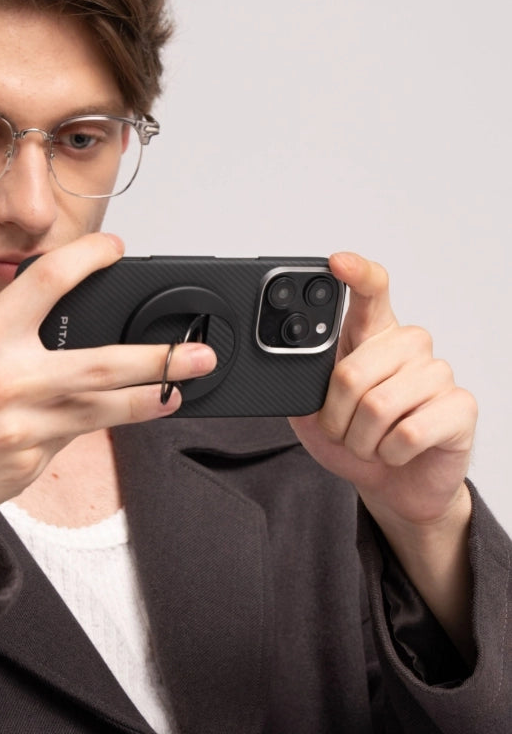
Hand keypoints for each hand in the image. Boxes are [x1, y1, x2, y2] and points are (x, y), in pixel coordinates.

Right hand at [0, 233, 215, 540]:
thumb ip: (10, 340)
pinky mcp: (29, 465)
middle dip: (162, 360)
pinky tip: (70, 426)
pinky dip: (76, 430)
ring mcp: (23, 428)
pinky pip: (68, 442)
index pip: (47, 280)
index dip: (88, 256)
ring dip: (149, 401)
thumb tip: (64, 334)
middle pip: (104, 363)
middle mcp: (9, 380)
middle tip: (199, 353)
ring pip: (104, 411)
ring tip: (178, 393)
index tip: (115, 247)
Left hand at [289, 252, 476, 530]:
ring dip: (360, 440)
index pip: (370, 292)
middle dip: (335, 416)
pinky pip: (406, 433)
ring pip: (377, 407)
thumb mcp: (314, 411)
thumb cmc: (356, 438)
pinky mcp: (459, 407)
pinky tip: (397, 451)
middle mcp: (408, 345)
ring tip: (371, 441)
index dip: (356, 274)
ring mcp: (437, 373)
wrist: (396, 484)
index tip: (336, 262)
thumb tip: (286, 366)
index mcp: (372, 335)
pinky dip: (388, 453)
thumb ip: (302, 383)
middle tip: (344, 430)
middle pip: (351, 372)